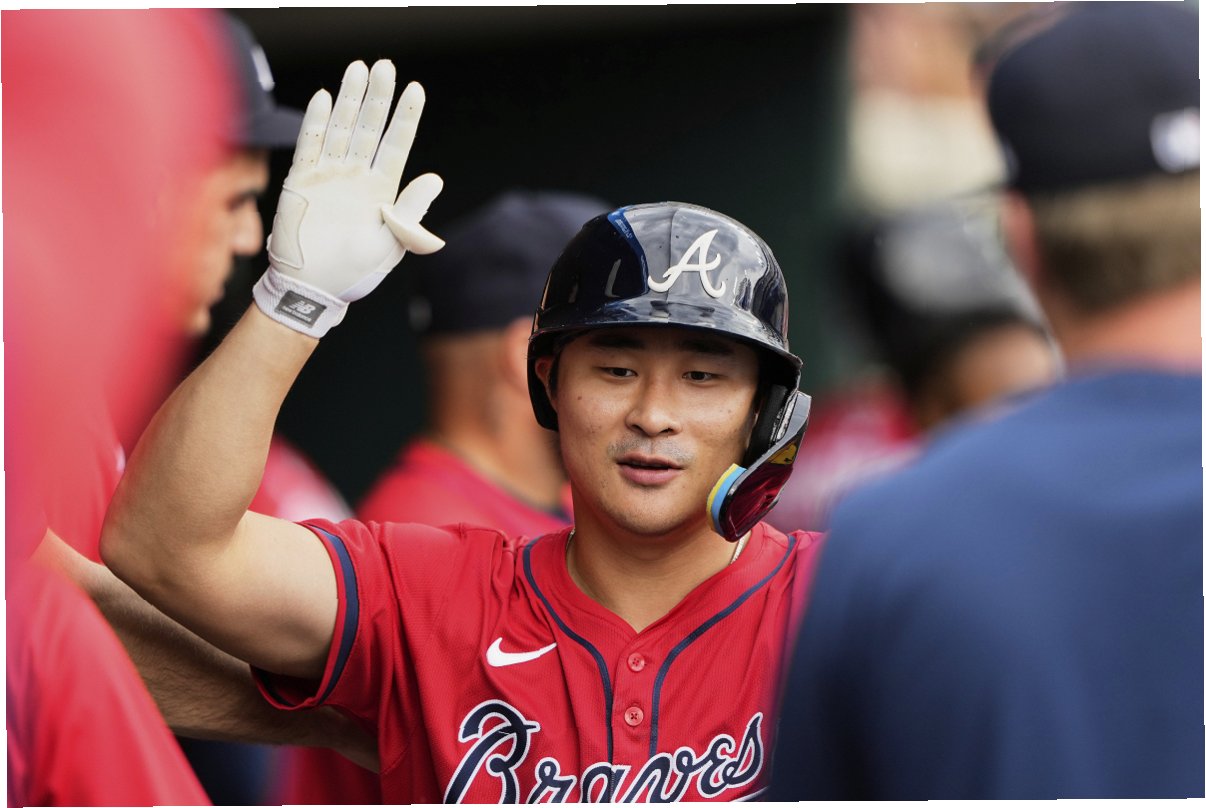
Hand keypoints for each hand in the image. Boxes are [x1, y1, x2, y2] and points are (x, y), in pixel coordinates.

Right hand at [254, 60, 443, 336]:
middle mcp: (356, 177)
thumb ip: (411, 212)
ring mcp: (328, 176)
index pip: (396, 145)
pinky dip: (315, 121)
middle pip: (369, 128)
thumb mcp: (392, 245)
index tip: (416, 90)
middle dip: (378, 97)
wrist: (313, 290)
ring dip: (349, 99)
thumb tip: (435, 178)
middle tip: (385, 66)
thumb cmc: (354, 273)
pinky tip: (323, 97)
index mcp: (382, 191)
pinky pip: (309, 145)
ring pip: (340, 128)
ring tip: (358, 69)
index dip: (406, 118)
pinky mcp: (301, 182)